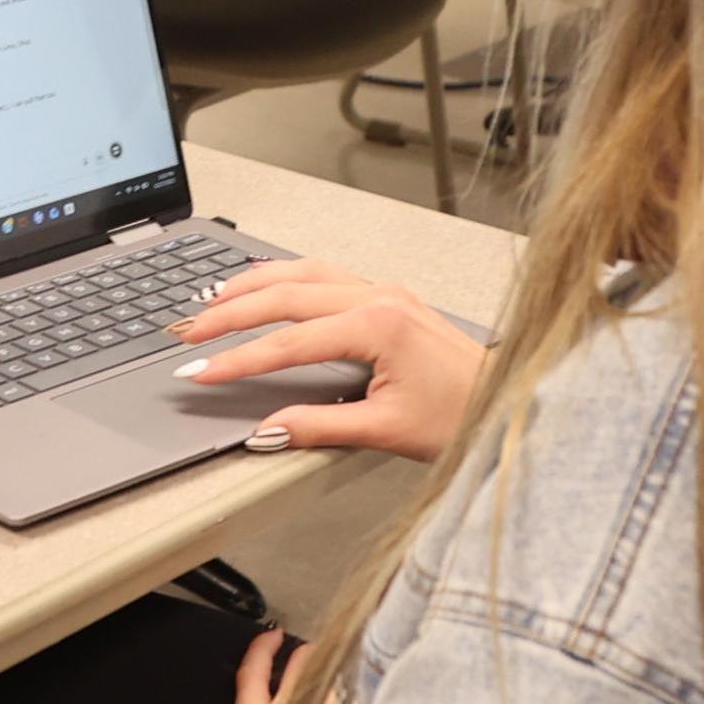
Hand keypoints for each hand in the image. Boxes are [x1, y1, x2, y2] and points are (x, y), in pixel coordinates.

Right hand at [170, 258, 482, 462]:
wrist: (513, 402)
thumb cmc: (463, 415)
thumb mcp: (386, 430)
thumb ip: (318, 426)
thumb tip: (266, 428)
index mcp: (377, 325)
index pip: (287, 342)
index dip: (237, 359)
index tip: (201, 372)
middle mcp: (379, 297)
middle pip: (287, 295)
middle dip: (231, 313)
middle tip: (189, 332)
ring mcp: (386, 292)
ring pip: (305, 272)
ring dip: (256, 283)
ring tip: (214, 299)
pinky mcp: (392, 298)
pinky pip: (328, 274)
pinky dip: (289, 277)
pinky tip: (270, 284)